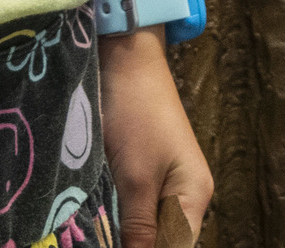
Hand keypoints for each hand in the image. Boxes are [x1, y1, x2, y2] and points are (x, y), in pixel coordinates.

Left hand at [102, 30, 211, 247]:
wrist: (124, 57)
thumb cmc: (135, 112)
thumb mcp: (135, 178)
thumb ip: (139, 229)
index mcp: (193, 199)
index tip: (108, 245)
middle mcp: (185, 197)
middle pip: (162, 242)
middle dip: (130, 244)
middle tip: (92, 239)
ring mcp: (164, 183)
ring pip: (146, 228)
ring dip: (121, 233)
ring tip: (91, 232)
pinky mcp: (143, 171)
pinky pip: (134, 209)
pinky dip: (116, 216)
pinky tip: (94, 219)